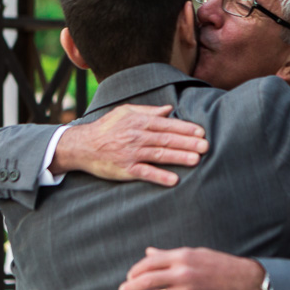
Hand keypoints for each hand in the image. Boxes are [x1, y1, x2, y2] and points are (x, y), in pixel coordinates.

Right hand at [51, 104, 208, 186]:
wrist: (83, 146)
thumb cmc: (106, 128)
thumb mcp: (125, 112)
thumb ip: (149, 111)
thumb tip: (169, 109)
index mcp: (139, 122)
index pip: (166, 125)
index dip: (185, 128)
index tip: (201, 131)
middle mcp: (137, 137)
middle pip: (166, 139)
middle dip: (187, 142)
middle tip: (206, 146)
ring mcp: (131, 153)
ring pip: (159, 155)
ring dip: (178, 157)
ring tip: (196, 160)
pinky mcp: (125, 169)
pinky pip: (145, 173)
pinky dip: (159, 177)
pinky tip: (173, 180)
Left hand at [118, 247, 265, 289]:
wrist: (243, 282)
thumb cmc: (218, 265)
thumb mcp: (194, 253)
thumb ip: (169, 255)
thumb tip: (148, 253)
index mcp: (182, 256)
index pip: (149, 263)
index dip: (135, 271)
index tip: (129, 277)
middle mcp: (183, 273)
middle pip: (147, 280)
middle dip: (130, 287)